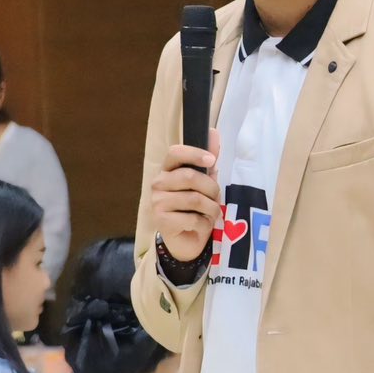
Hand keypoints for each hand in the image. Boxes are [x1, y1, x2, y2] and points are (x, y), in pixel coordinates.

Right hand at [149, 128, 221, 262]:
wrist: (185, 239)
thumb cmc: (194, 208)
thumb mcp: (204, 183)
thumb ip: (208, 160)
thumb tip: (214, 133)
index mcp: (167, 170)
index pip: (175, 153)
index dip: (194, 153)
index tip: (212, 160)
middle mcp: (158, 184)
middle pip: (190, 176)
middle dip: (211, 188)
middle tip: (216, 197)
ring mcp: (157, 203)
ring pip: (195, 199)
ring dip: (211, 208)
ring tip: (210, 213)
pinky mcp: (161, 221)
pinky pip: (193, 218)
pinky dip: (204, 223)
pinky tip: (201, 225)